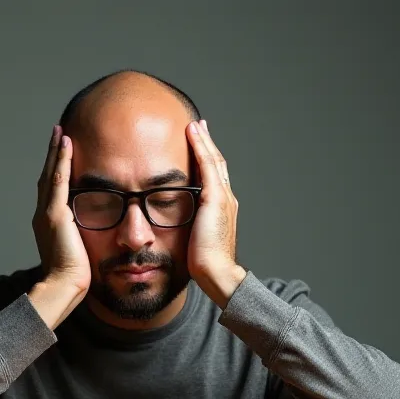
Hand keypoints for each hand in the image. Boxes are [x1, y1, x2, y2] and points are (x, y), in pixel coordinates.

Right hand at [32, 125, 90, 293]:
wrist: (63, 285)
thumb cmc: (73, 276)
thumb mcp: (77, 250)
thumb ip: (80, 237)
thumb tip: (92, 232)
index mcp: (47, 223)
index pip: (51, 189)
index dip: (55, 169)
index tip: (60, 153)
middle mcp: (43, 214)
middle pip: (47, 176)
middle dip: (53, 154)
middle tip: (57, 133)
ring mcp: (47, 213)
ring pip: (51, 174)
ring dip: (56, 152)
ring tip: (61, 132)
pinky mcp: (55, 214)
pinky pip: (59, 181)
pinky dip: (62, 161)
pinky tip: (66, 145)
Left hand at [186, 119, 246, 308]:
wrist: (216, 273)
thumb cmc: (202, 264)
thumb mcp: (193, 240)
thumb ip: (188, 227)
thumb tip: (173, 224)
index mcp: (222, 209)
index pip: (214, 177)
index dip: (207, 159)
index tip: (198, 144)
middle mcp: (226, 199)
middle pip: (216, 164)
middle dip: (207, 144)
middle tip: (199, 126)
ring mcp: (223, 197)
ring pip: (213, 161)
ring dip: (204, 141)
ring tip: (195, 125)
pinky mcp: (215, 199)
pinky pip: (207, 166)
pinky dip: (201, 148)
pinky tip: (192, 134)